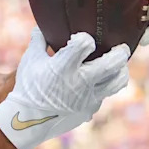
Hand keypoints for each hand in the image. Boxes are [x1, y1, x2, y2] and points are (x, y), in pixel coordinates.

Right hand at [0, 28, 128, 148]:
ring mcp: (87, 98)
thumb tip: (41, 26)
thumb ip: (39, 41)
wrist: (27, 122)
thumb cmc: (27, 88)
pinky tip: (96, 82)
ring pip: (117, 81)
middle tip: (121, 48)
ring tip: (118, 65)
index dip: (84, 38)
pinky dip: (103, 86)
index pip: (84, 44)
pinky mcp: (89, 109)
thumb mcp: (30, 61)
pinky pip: (104, 95)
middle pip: (112, 63)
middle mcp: (79, 82)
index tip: (80, 39)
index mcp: (62, 67)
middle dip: (120, 52)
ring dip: (121, 70)